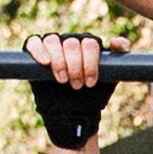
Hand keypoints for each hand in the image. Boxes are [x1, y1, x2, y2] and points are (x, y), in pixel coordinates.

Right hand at [25, 30, 107, 150]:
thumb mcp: (109, 79)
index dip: (91, 62)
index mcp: (88, 46)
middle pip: (72, 43)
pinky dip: (38, 50)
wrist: (71, 113)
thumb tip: (118, 43)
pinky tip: (45, 62)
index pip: (90, 43)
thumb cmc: (91, 96)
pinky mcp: (36, 53)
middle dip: (75, 66)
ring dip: (59, 61)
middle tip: (76, 86)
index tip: (91, 82)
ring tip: (62, 80)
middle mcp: (70, 42)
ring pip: (53, 41)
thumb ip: (118, 60)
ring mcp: (53, 46)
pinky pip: (34, 42)